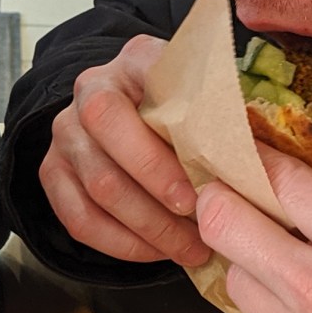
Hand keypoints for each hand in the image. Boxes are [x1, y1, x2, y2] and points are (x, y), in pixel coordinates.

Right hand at [39, 34, 209, 266]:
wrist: (135, 110)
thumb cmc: (184, 108)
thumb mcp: (207, 94)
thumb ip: (224, 113)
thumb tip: (258, 160)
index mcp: (135, 61)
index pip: (145, 87)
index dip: (170, 143)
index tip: (208, 178)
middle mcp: (90, 90)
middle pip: (109, 139)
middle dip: (158, 189)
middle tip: (200, 222)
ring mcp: (66, 132)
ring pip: (99, 187)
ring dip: (149, 227)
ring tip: (190, 248)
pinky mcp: (53, 171)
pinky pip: (79, 218)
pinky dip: (121, 243)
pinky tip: (156, 251)